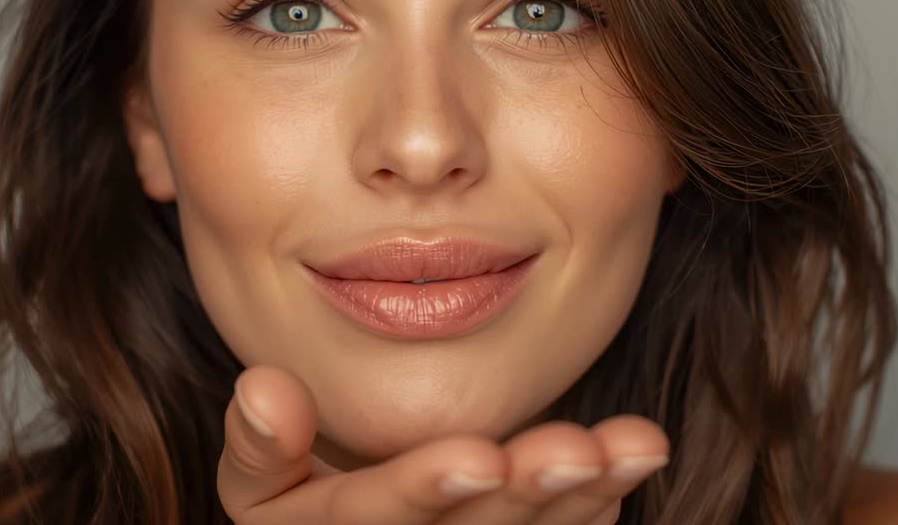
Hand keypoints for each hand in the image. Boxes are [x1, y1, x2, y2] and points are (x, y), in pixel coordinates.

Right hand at [218, 365, 669, 523]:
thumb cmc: (301, 509)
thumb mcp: (263, 492)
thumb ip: (263, 449)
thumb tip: (266, 386)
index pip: (378, 518)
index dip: (426, 488)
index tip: (480, 456)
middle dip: (528, 495)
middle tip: (578, 453)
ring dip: (585, 497)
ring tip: (634, 447)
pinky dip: (595, 508)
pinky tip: (627, 465)